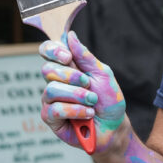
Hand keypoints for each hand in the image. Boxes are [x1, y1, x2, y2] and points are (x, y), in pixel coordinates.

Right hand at [39, 31, 126, 152]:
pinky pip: (54, 109)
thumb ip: (86, 57)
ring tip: (92, 102)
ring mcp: (51, 101)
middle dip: (71, 76)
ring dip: (77, 95)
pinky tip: (87, 113)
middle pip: (47, 70)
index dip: (52, 50)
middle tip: (88, 84)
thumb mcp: (103, 74)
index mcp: (67, 68)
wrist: (114, 127)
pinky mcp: (50, 118)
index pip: (47, 52)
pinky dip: (74, 110)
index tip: (68, 57)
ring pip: (51, 90)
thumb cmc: (109, 100)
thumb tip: (70, 35)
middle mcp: (55, 82)